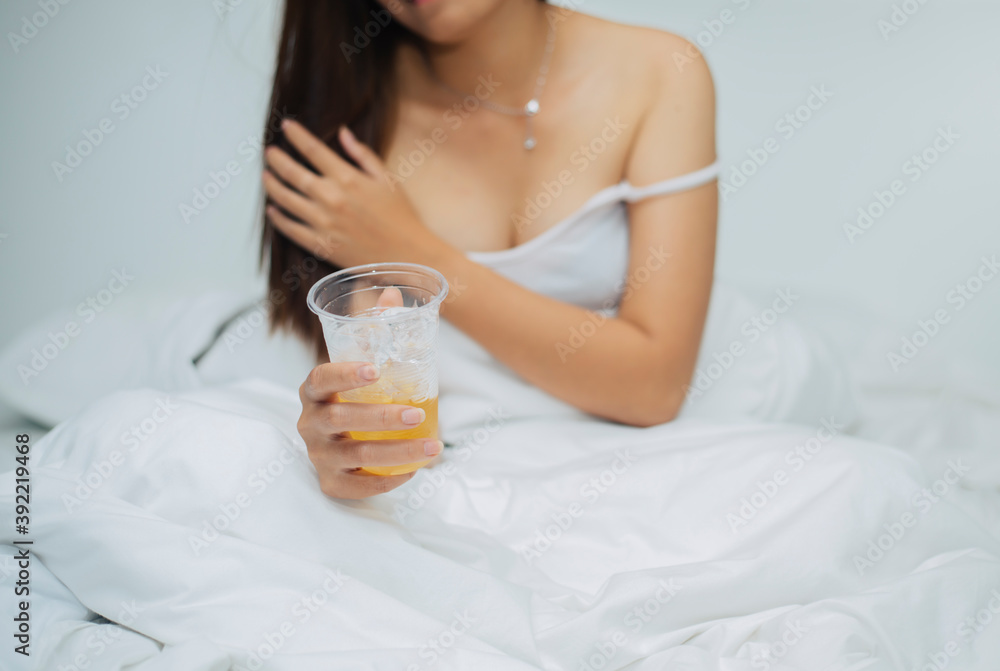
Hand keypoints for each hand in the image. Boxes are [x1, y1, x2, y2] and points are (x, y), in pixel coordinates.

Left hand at [262, 119, 442, 267]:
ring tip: (265, 176)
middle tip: (268, 152)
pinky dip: (278, 219)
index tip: (286, 125)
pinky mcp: (321, 244)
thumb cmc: (401, 216)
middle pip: (292, 173)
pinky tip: (272, 210)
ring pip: (286, 199)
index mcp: (347, 178)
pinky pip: (291, 229)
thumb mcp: (387, 179)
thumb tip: (343, 133)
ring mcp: (323, 222)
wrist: (407, 255)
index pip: (313, 150)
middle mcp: (330, 198)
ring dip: (272, 185)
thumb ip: (363, 155)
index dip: (297, 135)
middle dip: (277, 159)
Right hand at [299, 287, 440, 499]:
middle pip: (341, 419)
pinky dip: (388, 480)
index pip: (320, 380)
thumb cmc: (354, 399)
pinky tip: (414, 470)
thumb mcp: (362, 367)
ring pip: (356, 455)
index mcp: (314, 392)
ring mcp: (319, 456)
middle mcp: (310, 424)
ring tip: (432, 445)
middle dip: (381, 416)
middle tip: (417, 411)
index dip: (343, 374)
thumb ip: (377, 331)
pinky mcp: (331, 483)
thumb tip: (394, 294)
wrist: (338, 446)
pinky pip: (359, 486)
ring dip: (397, 451)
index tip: (374, 369)